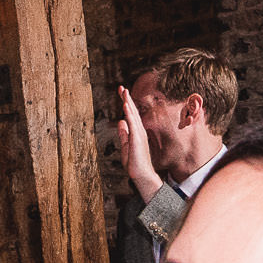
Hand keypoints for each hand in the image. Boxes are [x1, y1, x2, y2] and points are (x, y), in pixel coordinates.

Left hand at [116, 87, 162, 201]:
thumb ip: (123, 134)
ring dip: (128, 103)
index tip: (122, 93)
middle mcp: (139, 131)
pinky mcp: (137, 138)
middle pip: (132, 112)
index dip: (126, 104)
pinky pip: (133, 123)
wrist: (141, 174)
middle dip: (127, 99)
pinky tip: (126, 105)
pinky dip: (130, 113)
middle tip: (121, 87)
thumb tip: (121, 122)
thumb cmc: (135, 163)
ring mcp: (139, 134)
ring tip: (124, 92)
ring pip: (133, 115)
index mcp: (136, 132)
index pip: (130, 115)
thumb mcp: (125, 146)